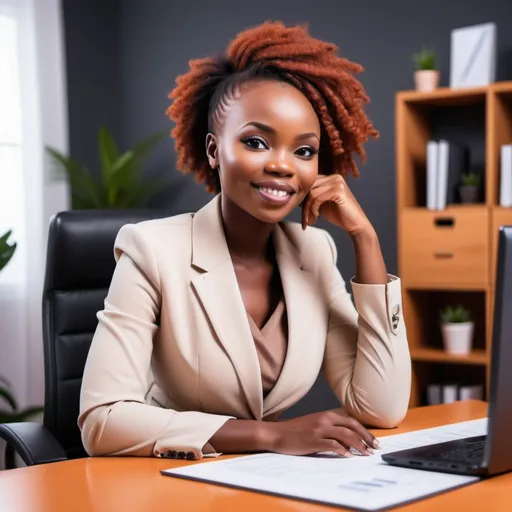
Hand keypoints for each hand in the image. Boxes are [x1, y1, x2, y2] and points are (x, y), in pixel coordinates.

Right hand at [264, 408, 379, 457]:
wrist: (277, 433)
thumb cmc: (295, 430)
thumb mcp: (315, 423)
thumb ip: (330, 426)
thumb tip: (348, 437)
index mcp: (326, 414)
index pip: (351, 421)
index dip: (365, 431)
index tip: (373, 440)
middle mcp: (325, 419)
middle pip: (352, 426)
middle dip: (366, 437)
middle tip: (375, 447)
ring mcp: (319, 429)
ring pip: (346, 435)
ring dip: (359, 445)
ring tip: (366, 454)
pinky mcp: (314, 440)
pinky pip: (333, 445)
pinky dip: (343, 450)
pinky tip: (349, 456)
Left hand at [302, 174, 371, 236]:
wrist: (355, 224)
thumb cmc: (338, 215)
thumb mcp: (320, 204)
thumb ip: (310, 198)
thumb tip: (293, 196)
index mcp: (330, 178)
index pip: (309, 184)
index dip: (303, 200)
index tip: (303, 215)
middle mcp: (334, 177)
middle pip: (309, 187)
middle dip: (304, 205)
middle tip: (305, 220)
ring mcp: (337, 182)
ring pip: (311, 193)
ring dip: (308, 209)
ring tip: (310, 220)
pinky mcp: (339, 190)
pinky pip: (317, 197)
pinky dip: (314, 208)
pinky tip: (317, 216)